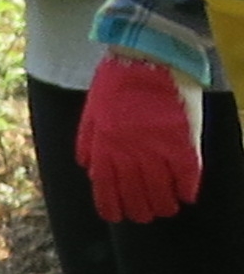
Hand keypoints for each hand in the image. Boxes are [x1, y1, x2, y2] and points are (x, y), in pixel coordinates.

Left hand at [77, 51, 208, 225]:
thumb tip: (86, 169)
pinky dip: (187, 189)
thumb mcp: (92, 111)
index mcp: (104, 147)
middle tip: (145, 216)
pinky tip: (187, 197)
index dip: (111, 207)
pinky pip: (187, 176)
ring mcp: (157, 150)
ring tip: (167, 210)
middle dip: (139, 211)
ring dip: (163, 205)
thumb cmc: (118, 81)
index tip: (116, 217)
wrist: (150, 57)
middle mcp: (129, 154)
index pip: (105, 190)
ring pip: (161, 192)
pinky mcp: (183, 142)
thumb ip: (87, 142)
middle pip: (135, 196)